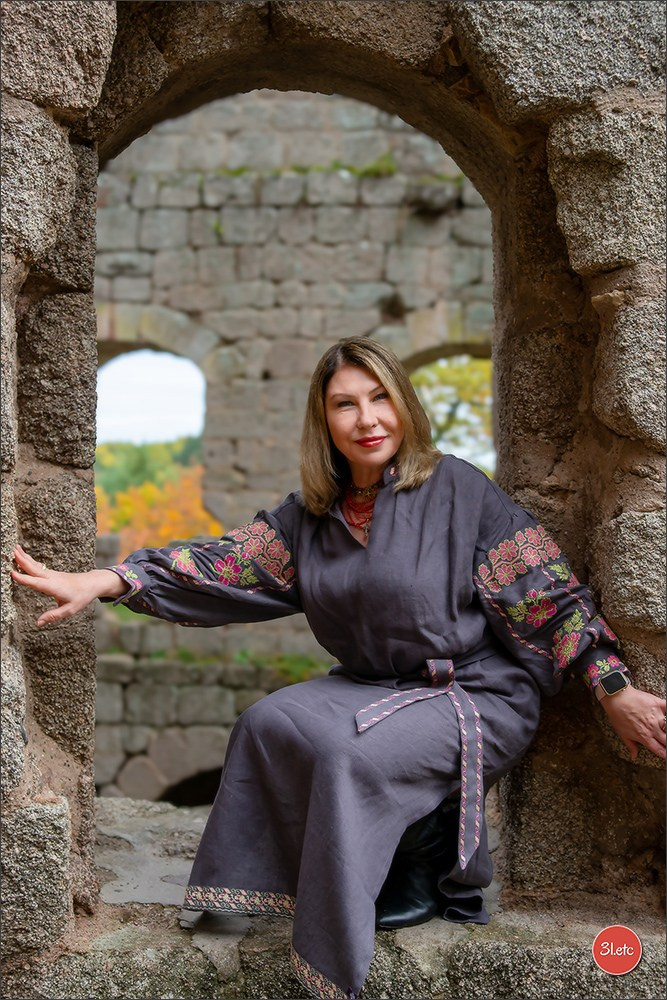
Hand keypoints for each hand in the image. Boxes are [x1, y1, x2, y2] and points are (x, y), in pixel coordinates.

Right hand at [11, 544, 127, 626]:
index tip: (12, 573)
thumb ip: (53, 616)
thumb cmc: (82, 596)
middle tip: (12, 551)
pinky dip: (31, 562)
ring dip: (25, 557)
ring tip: (15, 549)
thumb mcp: (69, 610)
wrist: (93, 583)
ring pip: (36, 565)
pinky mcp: (54, 574)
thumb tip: (38, 623)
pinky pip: (40, 567)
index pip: (35, 582)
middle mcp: (52, 578)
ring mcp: (53, 574)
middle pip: (34, 568)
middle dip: (22, 560)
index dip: (23, 578)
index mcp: (54, 587)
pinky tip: (26, 559)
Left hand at [601, 685, 665, 760]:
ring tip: (661, 727)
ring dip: (665, 729)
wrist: (617, 697)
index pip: (659, 750)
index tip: (666, 755)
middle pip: (666, 741)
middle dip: (666, 743)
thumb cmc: (617, 715)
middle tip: (664, 741)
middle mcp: (653, 728)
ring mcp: (657, 716)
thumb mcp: (622, 734)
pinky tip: (666, 714)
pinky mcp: (659, 705)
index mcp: (644, 737)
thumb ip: (631, 746)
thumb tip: (634, 756)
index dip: (664, 754)